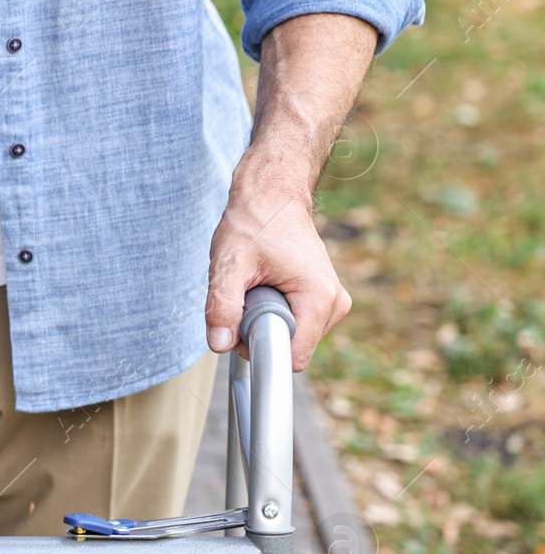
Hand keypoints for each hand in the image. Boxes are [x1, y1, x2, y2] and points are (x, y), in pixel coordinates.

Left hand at [205, 151, 350, 370]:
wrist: (273, 196)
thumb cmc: (254, 222)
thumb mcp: (229, 263)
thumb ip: (222, 306)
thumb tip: (219, 343)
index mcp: (320, 298)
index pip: (292, 358)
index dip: (258, 348)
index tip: (239, 323)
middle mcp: (334, 305)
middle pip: (288, 348)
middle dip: (257, 331)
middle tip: (244, 293)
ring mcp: (331, 304)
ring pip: (288, 338)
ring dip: (261, 320)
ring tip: (255, 285)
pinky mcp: (321, 302)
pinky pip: (290, 325)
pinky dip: (270, 312)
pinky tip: (264, 286)